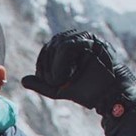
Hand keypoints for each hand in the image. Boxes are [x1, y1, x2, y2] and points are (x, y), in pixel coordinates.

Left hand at [21, 29, 135, 116]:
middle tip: (55, 83)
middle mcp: (79, 38)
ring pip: (58, 44)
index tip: (46, 81)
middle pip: (51, 45)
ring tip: (61, 81)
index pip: (48, 48)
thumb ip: (42, 84)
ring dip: (55, 66)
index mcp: (70, 47)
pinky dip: (62, 64)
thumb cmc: (88, 93)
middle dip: (47, 66)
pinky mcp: (95, 42)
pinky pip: (68, 46)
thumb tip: (23, 80)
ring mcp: (88, 38)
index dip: (42, 64)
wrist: (111, 97)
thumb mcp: (59, 90)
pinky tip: (65, 77)